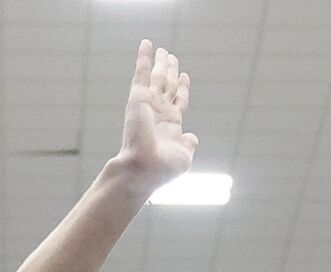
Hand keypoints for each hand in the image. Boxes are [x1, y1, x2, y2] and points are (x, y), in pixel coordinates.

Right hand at [113, 40, 197, 194]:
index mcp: (170, 127)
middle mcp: (158, 114)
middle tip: (172, 58)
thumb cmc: (162, 169)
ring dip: (161, 63)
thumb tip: (192, 137)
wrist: (142, 169)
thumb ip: (188, 145)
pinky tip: (146, 44)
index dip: (182, 89)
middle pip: (167, 87)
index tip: (184, 76)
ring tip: (164, 51)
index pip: (178, 102)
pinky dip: (144, 58)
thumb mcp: (184, 158)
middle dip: (170, 72)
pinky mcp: (138, 97)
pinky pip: (141, 73)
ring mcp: (148, 105)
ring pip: (157, 78)